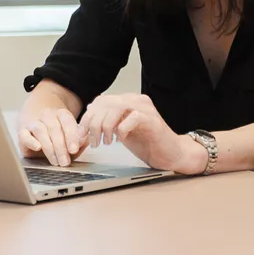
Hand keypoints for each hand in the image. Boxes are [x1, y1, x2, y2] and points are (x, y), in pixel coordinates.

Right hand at [17, 106, 82, 167]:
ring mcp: (34, 122)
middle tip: (65, 161)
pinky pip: (24, 135)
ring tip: (55, 161)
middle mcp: (47, 116)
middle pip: (54, 128)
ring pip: (40, 131)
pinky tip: (38, 147)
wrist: (35, 126)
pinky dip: (31, 141)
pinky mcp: (22, 132)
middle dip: (61, 147)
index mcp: (61, 114)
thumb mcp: (70, 137)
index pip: (67, 121)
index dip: (71, 136)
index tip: (74, 149)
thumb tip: (86, 141)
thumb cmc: (56, 136)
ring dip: (49, 147)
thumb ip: (79, 141)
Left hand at [76, 93, 208, 174]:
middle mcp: (136, 100)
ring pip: (116, 108)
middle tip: (93, 142)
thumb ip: (105, 125)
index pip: (100, 101)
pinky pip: (132, 118)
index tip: (82, 134)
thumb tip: (85, 124)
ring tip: (106, 143)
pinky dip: (122, 130)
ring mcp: (145, 109)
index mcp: (127, 101)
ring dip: (106, 127)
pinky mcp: (153, 120)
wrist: (172, 154)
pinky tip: (121, 140)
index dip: (88, 117)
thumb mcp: (120, 133)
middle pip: (106, 104)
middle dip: (94, 124)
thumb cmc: (147, 144)